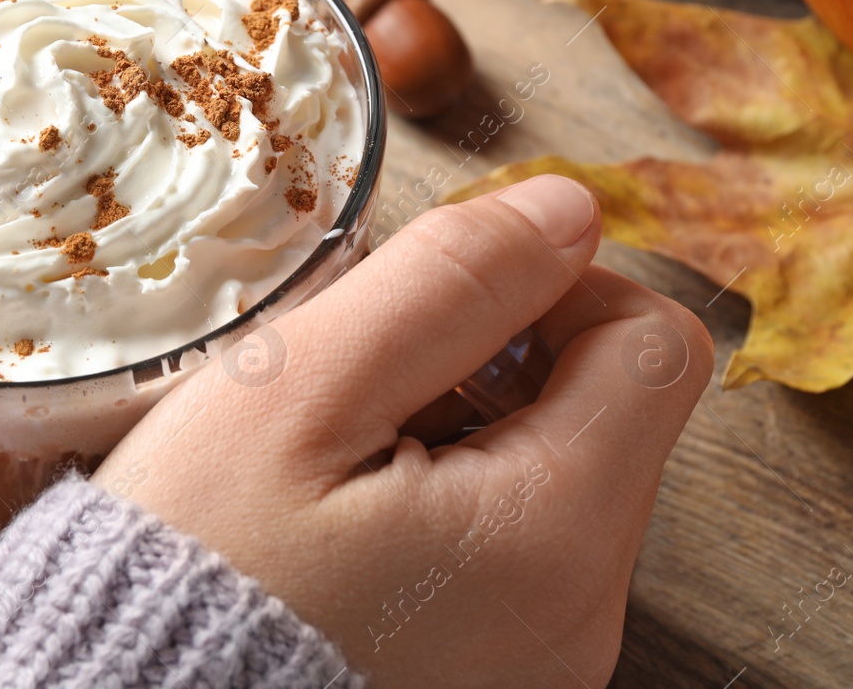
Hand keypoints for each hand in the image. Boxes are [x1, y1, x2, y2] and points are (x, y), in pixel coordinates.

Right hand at [93, 174, 711, 688]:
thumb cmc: (198, 557)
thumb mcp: (301, 390)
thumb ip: (446, 285)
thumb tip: (565, 209)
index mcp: (552, 535)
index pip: (654, 344)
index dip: (555, 283)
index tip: (436, 302)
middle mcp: (578, 613)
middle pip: (604, 409)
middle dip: (491, 357)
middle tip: (358, 381)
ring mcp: (538, 652)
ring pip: (551, 470)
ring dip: (460, 423)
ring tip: (337, 452)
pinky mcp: (489, 667)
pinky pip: (508, 541)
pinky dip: (440, 494)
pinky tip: (342, 509)